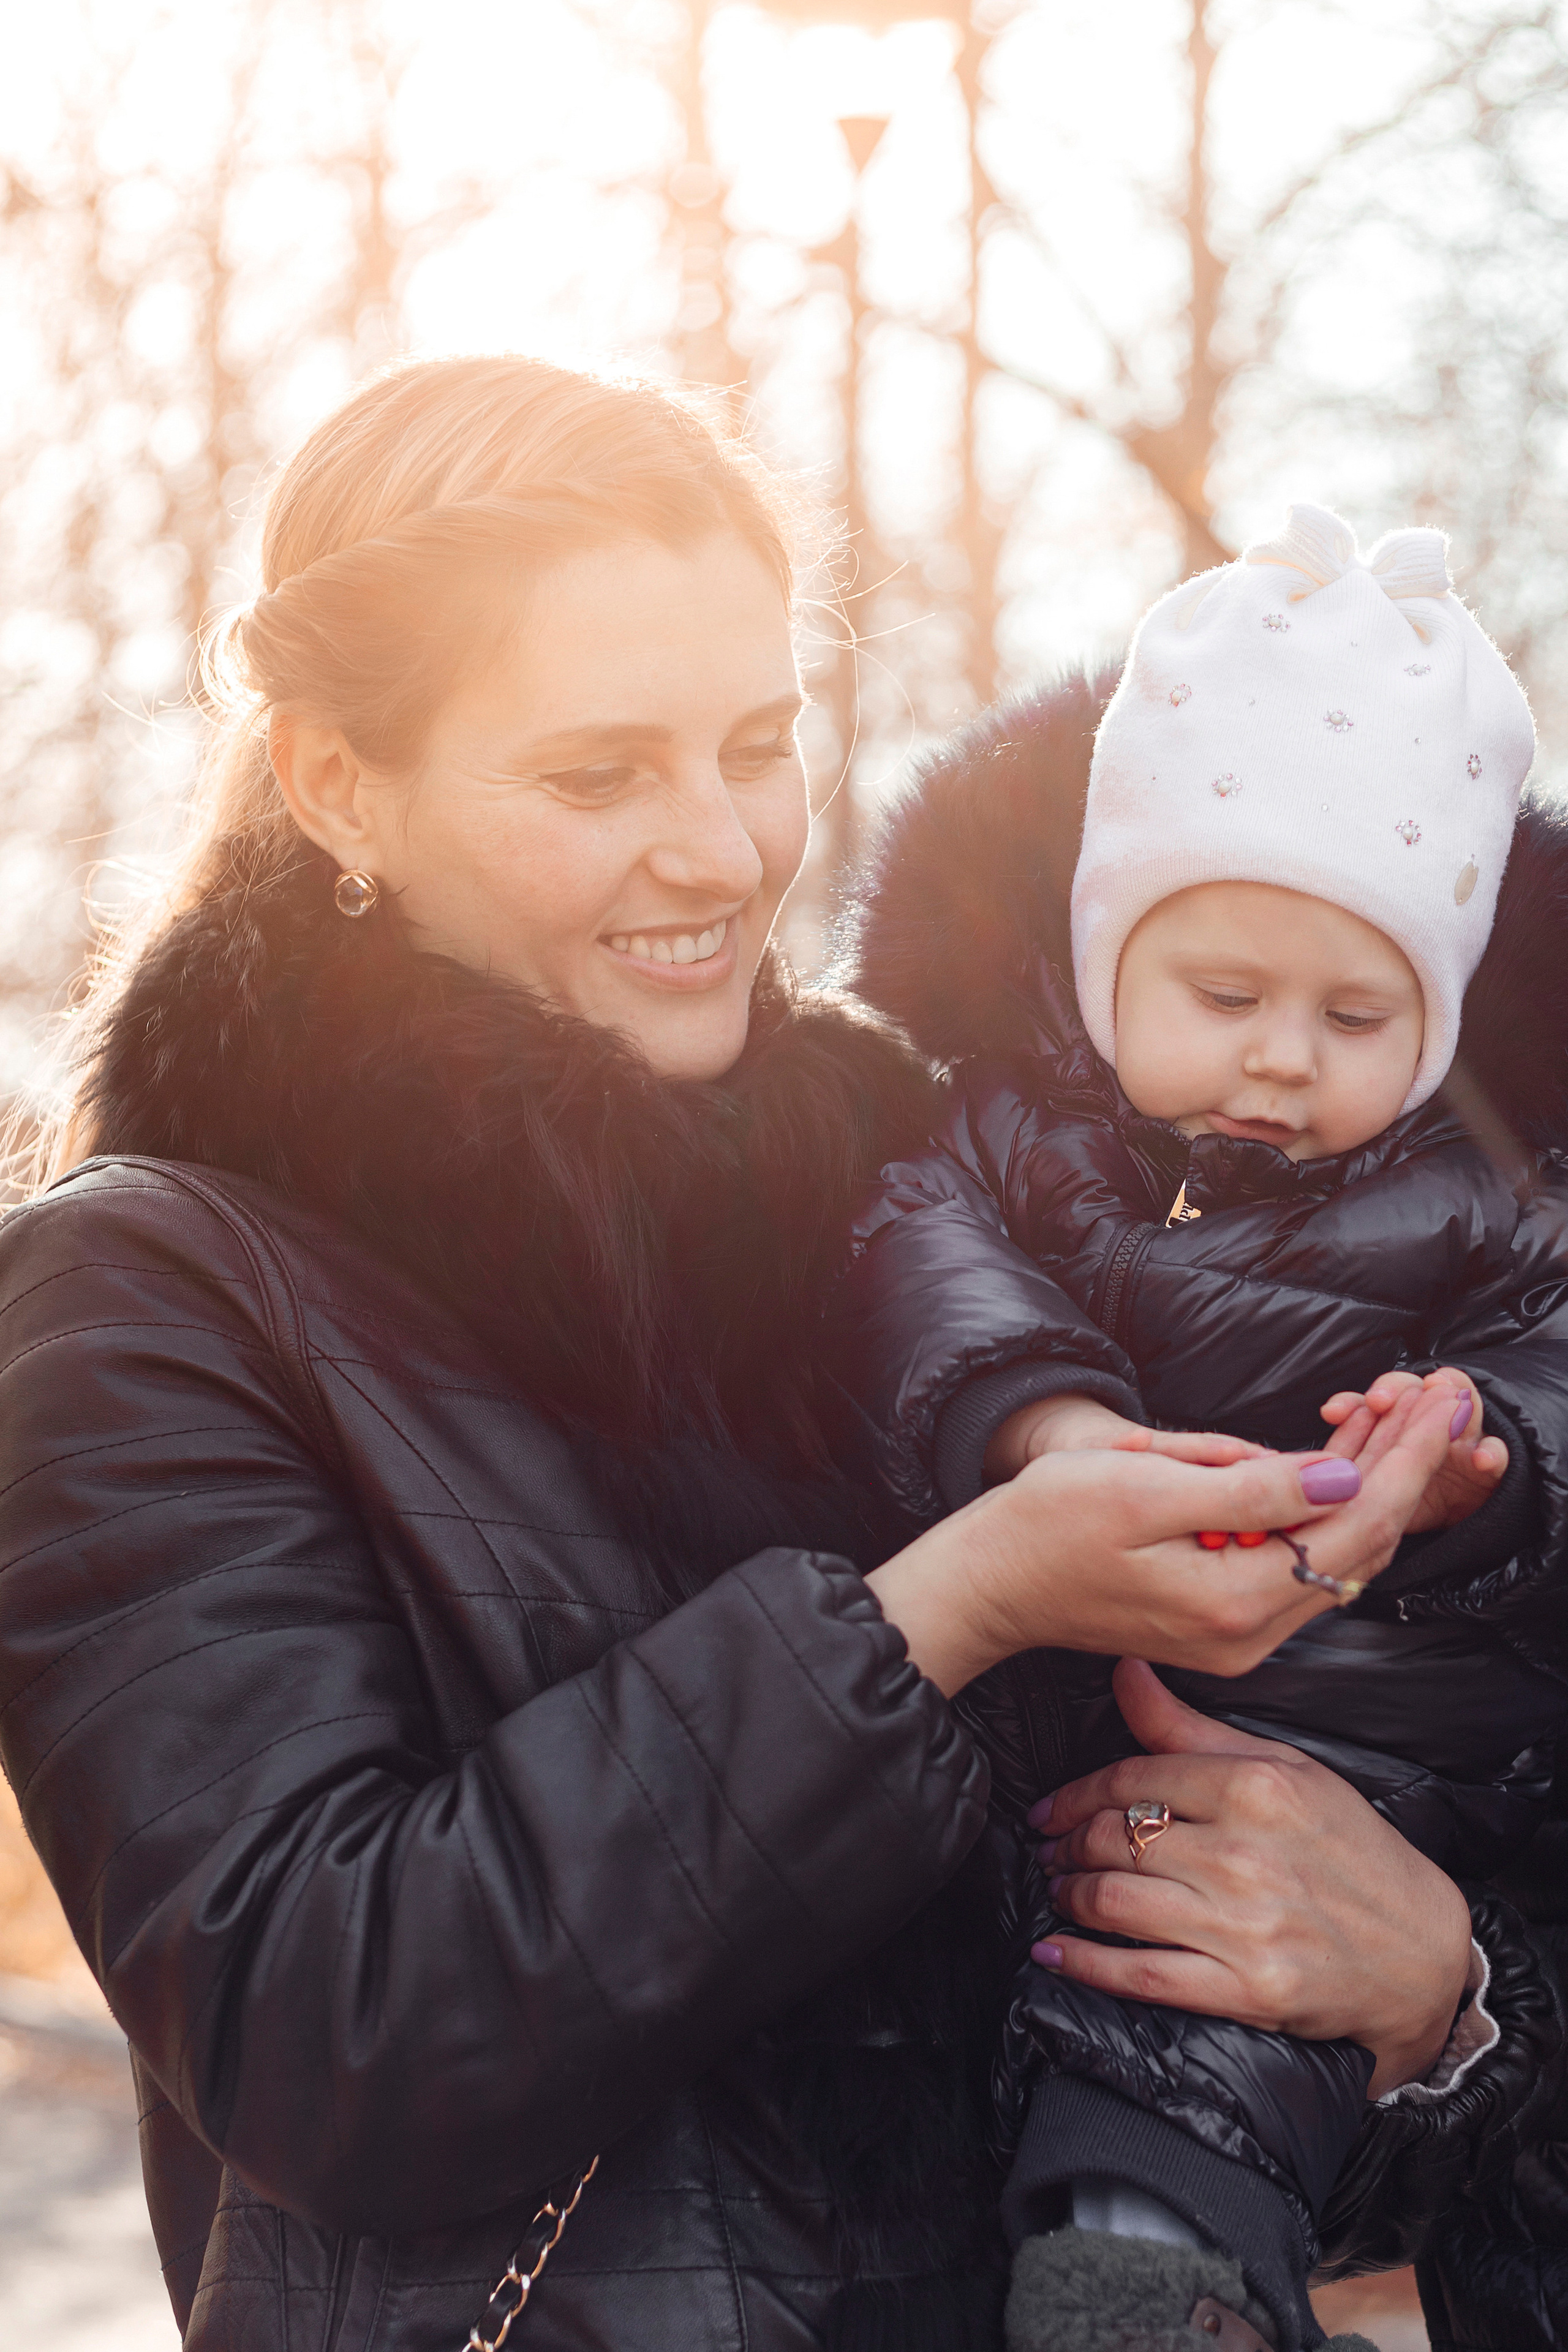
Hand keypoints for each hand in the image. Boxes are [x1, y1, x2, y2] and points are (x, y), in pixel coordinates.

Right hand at [867, 1380, 1459, 1697]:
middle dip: (1402, 1466)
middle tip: (1436, 1396)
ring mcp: (1239, 1636)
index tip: (1441, 1402)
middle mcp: (1250, 1633)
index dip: (1407, 1460)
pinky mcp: (1225, 1623)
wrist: (989, 1584)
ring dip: (1368, 1483)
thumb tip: (1339, 1476)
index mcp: (1234, 1600)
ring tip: (1397, 1412)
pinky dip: (1323, 1508)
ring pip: (1335, 1552)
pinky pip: (1298, 1560)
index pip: (1356, 1526)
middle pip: (1360, 1543)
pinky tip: (1335, 1456)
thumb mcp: (1141, 1485)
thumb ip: (1246, 1487)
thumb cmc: (1045, 1525)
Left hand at [1030, 1659, 1470, 2095]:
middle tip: (1050, 1850)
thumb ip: (1190, 1728)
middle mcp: (1244, 1854)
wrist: (1419, 1950)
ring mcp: (1244, 1925)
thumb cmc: (1348, 1850)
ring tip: (1058, 1889)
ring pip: (1116, 1901)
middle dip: (1066, 1844)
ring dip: (1069, 1895)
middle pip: (1115, 1839)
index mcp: (1255, 1788)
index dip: (1075, 1795)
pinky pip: (1140, 1974)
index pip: (1132, 1779)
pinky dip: (1084, 1963)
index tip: (1049, 1808)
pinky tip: (1053, 1951)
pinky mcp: (1245, 1989)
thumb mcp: (1285, 1770)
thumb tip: (1124, 1668)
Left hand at [1322, 1366, 1506, 1531]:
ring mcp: (1464, 1437)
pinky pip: (1496, 1452)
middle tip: (1379, 1401)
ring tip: (1442, 1398)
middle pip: (1412, 1389)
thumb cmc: (1410, 1498)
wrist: (1464, 1509)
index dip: (1352, 1404)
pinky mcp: (1492, 1462)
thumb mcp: (1374, 1489)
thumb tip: (1308, 1473)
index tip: (1332, 1413)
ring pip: (1460, 1403)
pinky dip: (1492, 1452)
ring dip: (1449, 1398)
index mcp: (1394, 1424)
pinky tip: (1482, 1459)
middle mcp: (1428, 1420)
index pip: (1370, 1405)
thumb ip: (1349, 1473)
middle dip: (1396, 1389)